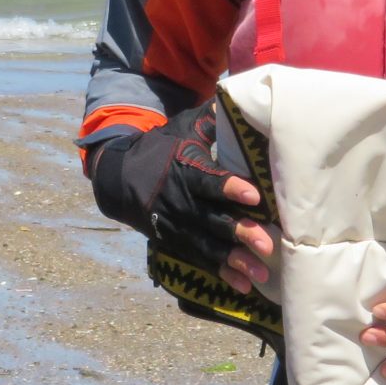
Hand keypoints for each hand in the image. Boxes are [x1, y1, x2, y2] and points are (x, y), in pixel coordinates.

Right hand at [89, 103, 275, 292]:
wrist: (118, 177)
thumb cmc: (160, 149)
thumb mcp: (181, 130)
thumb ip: (211, 120)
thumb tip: (238, 99)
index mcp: (183, 169)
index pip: (208, 181)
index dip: (230, 189)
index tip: (253, 196)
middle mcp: (179, 201)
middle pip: (212, 220)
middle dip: (239, 233)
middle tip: (267, 244)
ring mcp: (175, 225)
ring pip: (207, 246)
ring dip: (234, 261)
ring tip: (261, 273)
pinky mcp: (173, 242)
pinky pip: (199, 260)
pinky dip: (221, 274)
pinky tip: (243, 286)